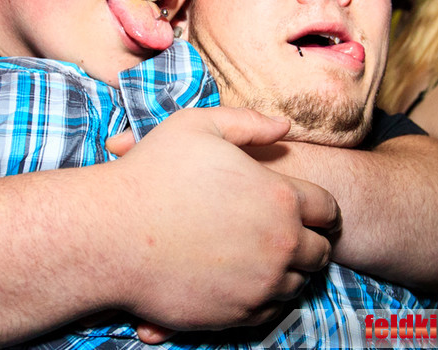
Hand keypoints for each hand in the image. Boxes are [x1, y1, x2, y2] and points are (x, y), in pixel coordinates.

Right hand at [102, 106, 337, 332]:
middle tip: (292, 236)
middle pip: (319, 251)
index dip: (322, 209)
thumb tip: (284, 126)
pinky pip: (271, 310)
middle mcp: (280, 244)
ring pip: (297, 283)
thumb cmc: (151, 174)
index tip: (312, 212)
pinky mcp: (238, 315)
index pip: (328, 209)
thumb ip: (248, 122)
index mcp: (280, 198)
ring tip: (265, 257)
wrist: (109, 234)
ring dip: (288, 270)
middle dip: (310, 242)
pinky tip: (246, 279)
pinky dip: (266, 296)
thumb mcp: (199, 125)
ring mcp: (261, 284)